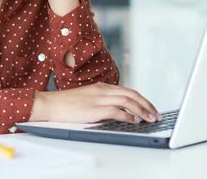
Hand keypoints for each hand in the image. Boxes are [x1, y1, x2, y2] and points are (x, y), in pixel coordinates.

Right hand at [29, 83, 161, 122]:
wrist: (50, 104)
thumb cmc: (66, 104)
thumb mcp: (88, 98)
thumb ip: (102, 101)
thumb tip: (118, 111)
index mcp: (102, 87)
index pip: (128, 91)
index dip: (142, 99)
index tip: (151, 108)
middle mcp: (103, 90)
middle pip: (132, 94)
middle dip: (147, 104)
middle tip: (156, 114)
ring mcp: (99, 99)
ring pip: (128, 101)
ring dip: (142, 110)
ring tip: (150, 118)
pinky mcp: (94, 109)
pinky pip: (116, 111)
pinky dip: (128, 115)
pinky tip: (135, 120)